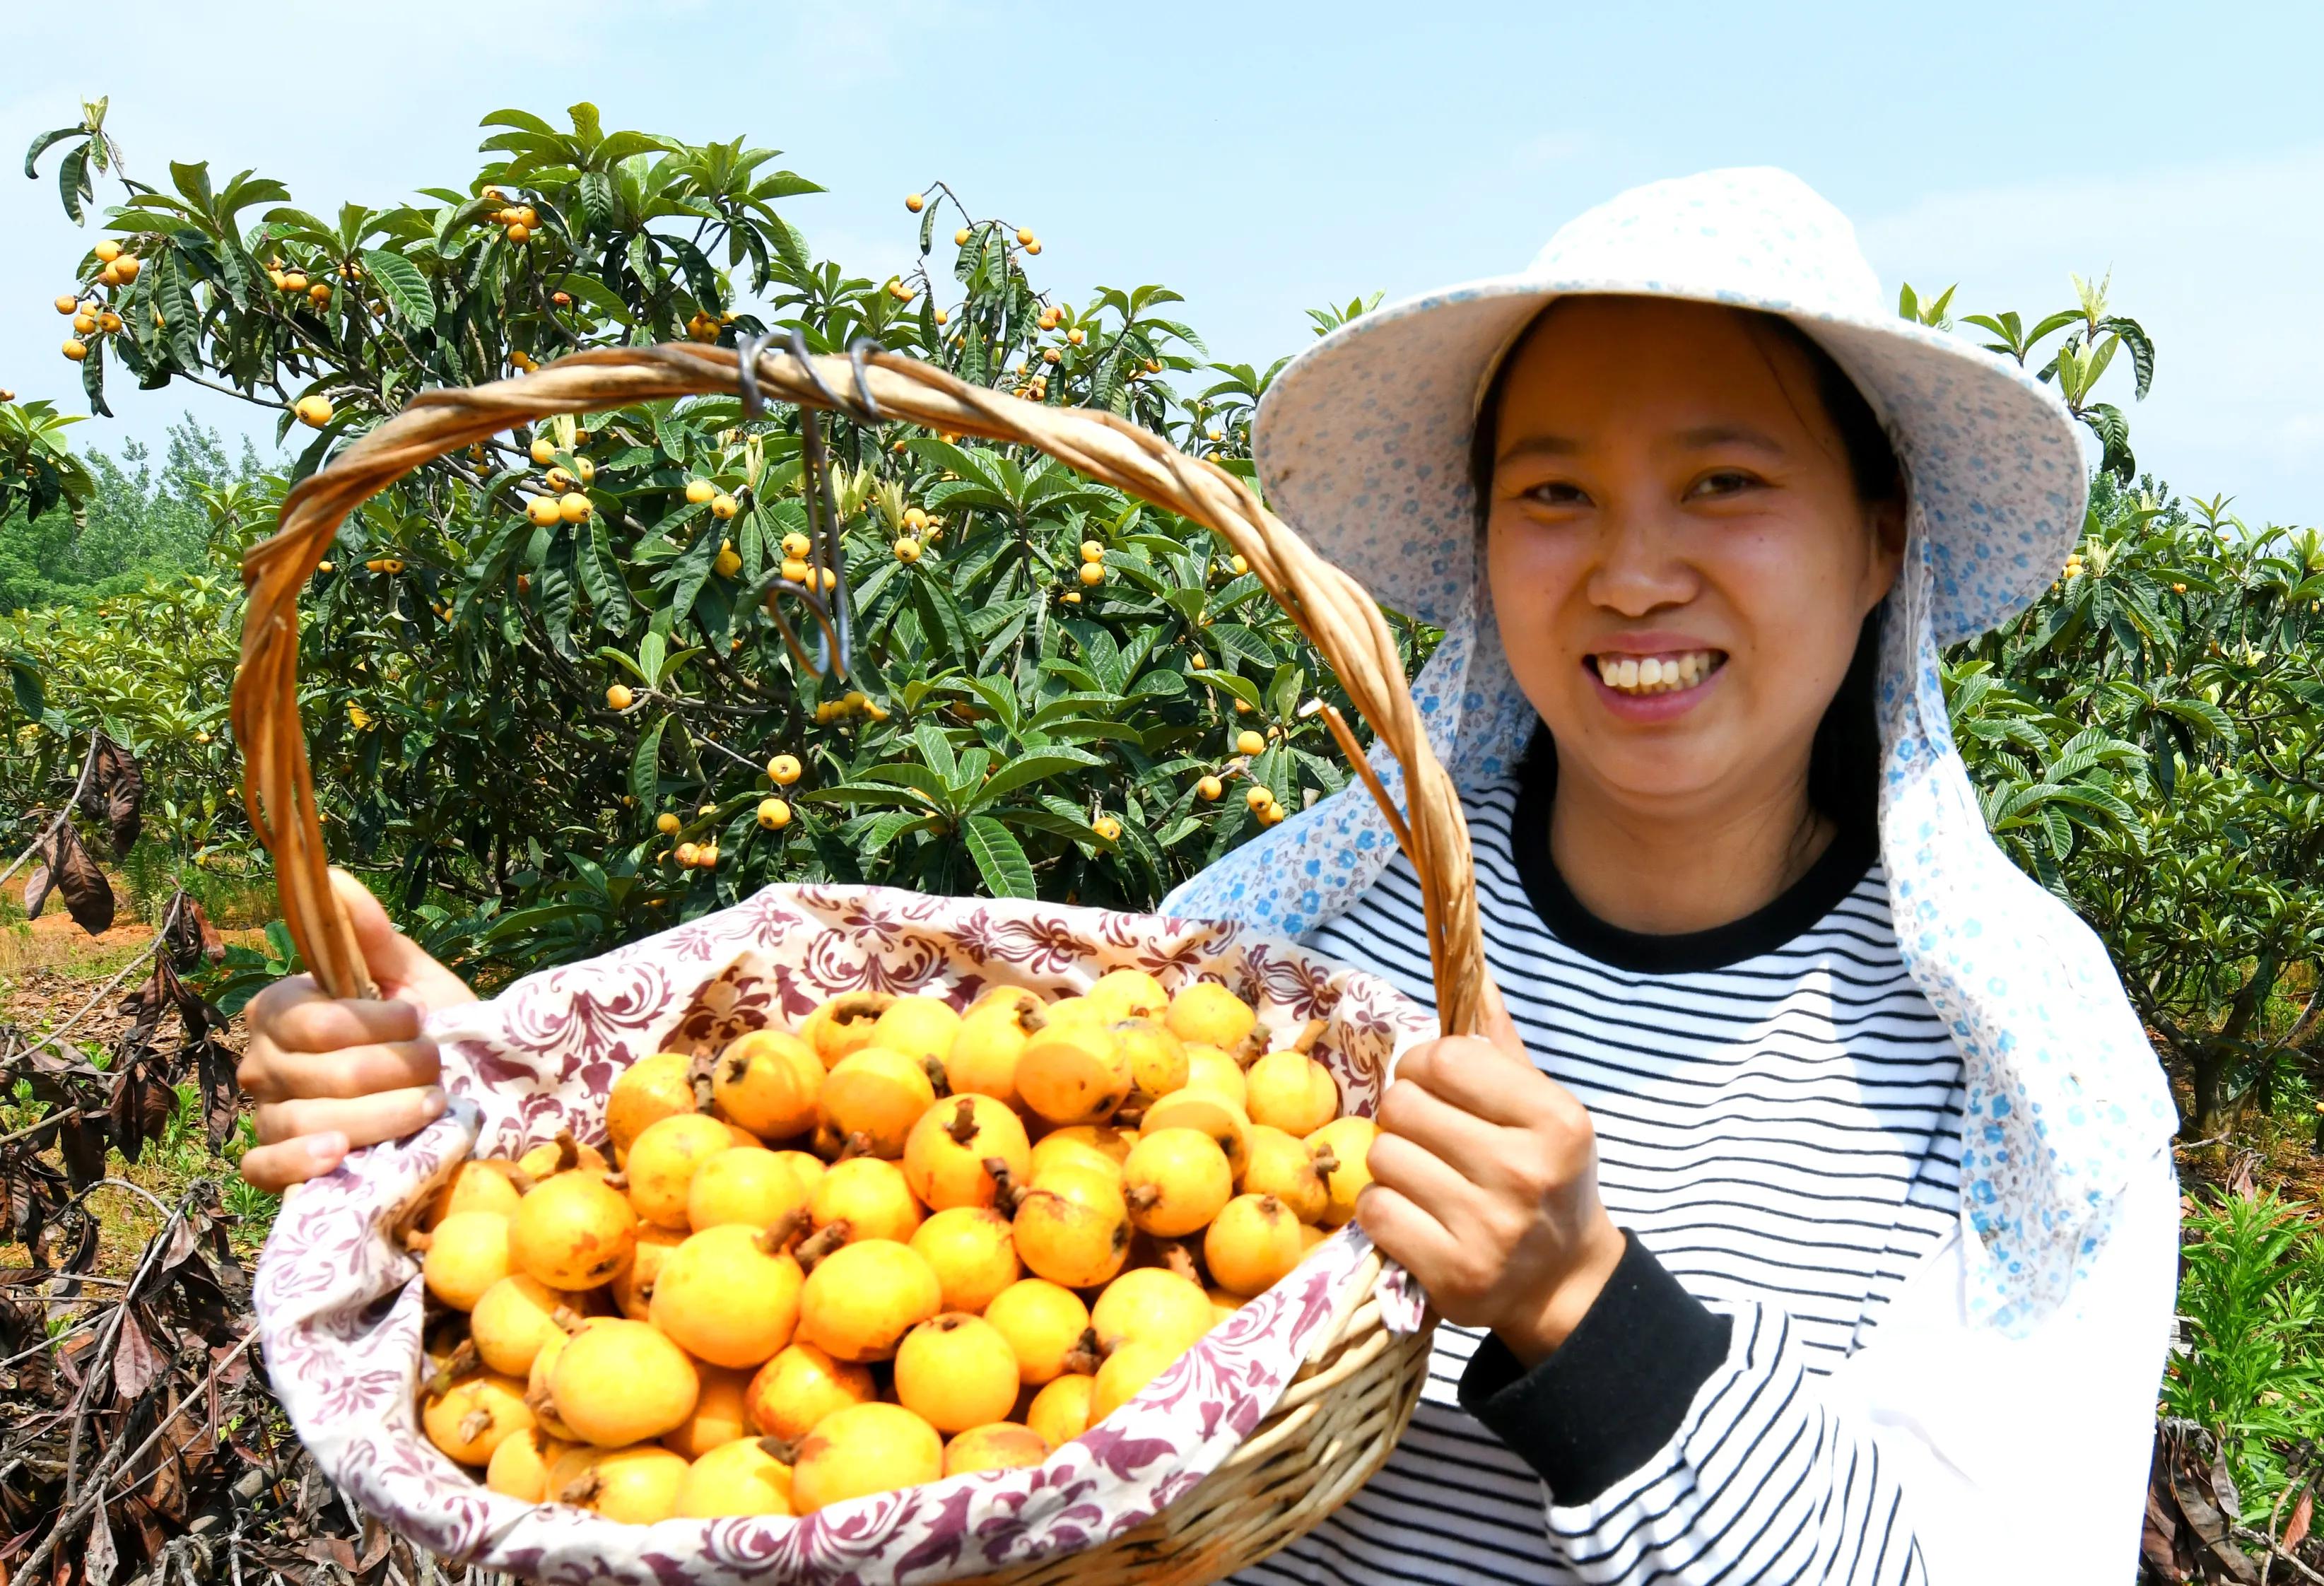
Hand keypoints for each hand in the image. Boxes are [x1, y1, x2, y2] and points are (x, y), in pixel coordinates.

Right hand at [236, 869, 476, 1191]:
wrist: (463, 1094)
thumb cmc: (431, 1031)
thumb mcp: (414, 979)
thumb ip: (371, 936)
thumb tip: (333, 877)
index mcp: (283, 1009)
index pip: (311, 1021)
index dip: (373, 1024)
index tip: (418, 1020)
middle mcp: (262, 1062)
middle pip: (315, 1074)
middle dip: (393, 1070)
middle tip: (436, 1067)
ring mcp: (268, 1114)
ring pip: (305, 1121)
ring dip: (381, 1116)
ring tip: (429, 1107)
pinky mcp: (278, 1165)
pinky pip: (265, 1168)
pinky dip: (299, 1164)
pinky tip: (339, 1155)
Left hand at [1354, 985, 1626, 1366]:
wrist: (1562, 1281)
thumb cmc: (1545, 1179)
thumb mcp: (1541, 1109)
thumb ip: (1501, 1046)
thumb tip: (1475, 973)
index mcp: (1555, 1120)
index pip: (1446, 1058)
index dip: (1421, 1064)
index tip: (1431, 1083)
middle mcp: (1526, 1172)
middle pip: (1403, 1106)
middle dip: (1402, 1115)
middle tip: (1425, 1136)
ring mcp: (1490, 1228)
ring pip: (1383, 1157)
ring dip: (1391, 1164)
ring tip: (1424, 1178)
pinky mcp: (1454, 1273)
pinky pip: (1374, 1210)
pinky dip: (1381, 1208)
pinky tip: (1413, 1216)